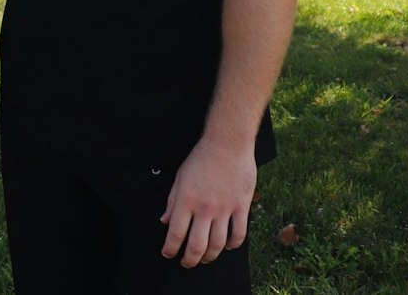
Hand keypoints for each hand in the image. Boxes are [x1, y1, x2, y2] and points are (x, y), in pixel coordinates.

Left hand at [160, 136, 256, 266]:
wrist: (227, 144)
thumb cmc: (200, 158)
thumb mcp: (180, 178)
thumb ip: (172, 202)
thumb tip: (165, 222)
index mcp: (186, 200)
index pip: (175, 233)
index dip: (170, 248)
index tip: (167, 254)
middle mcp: (205, 208)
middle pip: (197, 245)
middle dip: (190, 260)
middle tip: (187, 263)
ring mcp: (225, 209)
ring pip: (218, 244)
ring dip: (210, 256)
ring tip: (205, 258)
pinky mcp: (241, 207)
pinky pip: (239, 234)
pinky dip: (234, 245)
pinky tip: (229, 246)